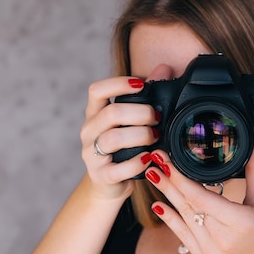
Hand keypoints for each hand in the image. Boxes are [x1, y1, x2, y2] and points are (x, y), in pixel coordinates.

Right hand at [79, 76, 157, 199]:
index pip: (97, 90)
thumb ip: (146, 95)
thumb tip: (164, 69)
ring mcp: (92, 154)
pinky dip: (137, 163)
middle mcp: (89, 131)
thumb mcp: (131, 121)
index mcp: (94, 113)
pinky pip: (119, 168)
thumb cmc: (123, 147)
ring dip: (140, 136)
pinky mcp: (101, 175)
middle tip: (157, 118)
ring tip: (155, 137)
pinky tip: (149, 158)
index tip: (141, 84)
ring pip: (113, 139)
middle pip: (111, 113)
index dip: (119, 83)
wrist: (109, 184)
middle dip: (140, 113)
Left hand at [146, 134, 253, 253]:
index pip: (203, 199)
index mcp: (241, 224)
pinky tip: (157, 204)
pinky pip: (182, 236)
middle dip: (170, 181)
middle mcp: (223, 241)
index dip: (182, 179)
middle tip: (154, 160)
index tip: (168, 161)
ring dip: (167, 195)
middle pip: (189, 206)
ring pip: (184, 219)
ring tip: (154, 175)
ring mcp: (211, 253)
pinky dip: (170, 219)